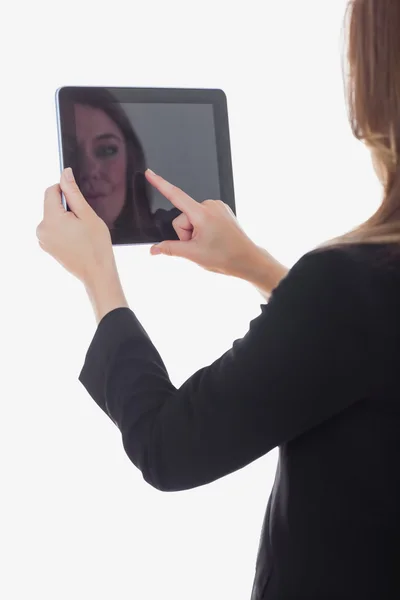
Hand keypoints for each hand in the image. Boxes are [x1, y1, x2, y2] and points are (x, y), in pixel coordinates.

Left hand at [36, 168, 115, 285]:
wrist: (97, 272)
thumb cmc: (96, 246)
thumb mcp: (87, 214)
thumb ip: (73, 192)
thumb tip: (65, 173)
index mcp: (50, 219)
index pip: (51, 191)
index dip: (65, 190)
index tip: (79, 201)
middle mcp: (42, 228)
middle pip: (51, 204)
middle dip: (66, 207)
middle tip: (83, 221)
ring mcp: (43, 239)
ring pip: (53, 216)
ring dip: (65, 218)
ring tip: (80, 232)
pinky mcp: (46, 246)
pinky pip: (53, 228)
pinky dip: (63, 228)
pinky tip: (76, 238)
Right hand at [145, 169, 258, 278]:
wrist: (247, 260)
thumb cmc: (225, 256)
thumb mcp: (193, 254)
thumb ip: (170, 249)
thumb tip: (154, 249)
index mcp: (202, 214)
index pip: (176, 195)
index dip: (160, 183)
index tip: (150, 173)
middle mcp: (210, 205)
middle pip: (183, 217)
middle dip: (186, 233)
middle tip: (199, 245)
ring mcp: (217, 207)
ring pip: (192, 218)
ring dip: (195, 231)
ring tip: (209, 243)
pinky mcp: (222, 210)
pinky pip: (202, 217)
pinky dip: (203, 228)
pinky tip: (213, 237)